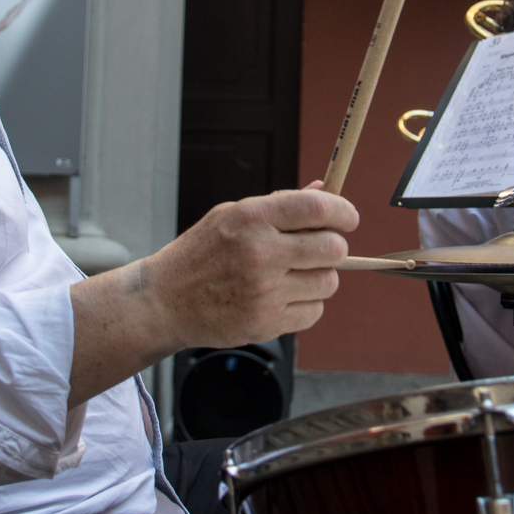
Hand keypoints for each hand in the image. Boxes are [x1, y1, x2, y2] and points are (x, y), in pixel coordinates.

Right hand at [139, 188, 356, 348]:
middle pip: (333, 249)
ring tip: (295, 274)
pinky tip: (284, 296)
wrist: (165, 301)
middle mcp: (260, 254)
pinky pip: (314, 312)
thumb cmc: (202, 253)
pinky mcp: (266, 323)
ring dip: (320, 277)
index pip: (316, 208)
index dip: (343, 211)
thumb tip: (324, 189)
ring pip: (328, 283)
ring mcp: (264, 292)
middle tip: (321, 249)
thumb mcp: (232, 215)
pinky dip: (307, 304)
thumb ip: (280, 204)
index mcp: (252, 218)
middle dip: (335, 247)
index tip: (348, 218)